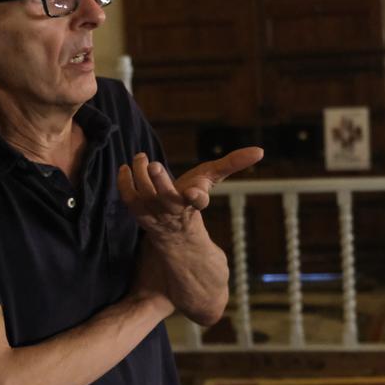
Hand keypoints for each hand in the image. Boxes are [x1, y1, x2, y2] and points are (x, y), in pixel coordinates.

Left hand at [117, 147, 262, 235]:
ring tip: (141, 156)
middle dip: (160, 183)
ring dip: (140, 175)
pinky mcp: (139, 214)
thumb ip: (232, 163)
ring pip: (144, 197)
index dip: (196, 196)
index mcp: (194, 204)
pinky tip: (124, 167)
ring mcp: (154, 214)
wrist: (175, 234)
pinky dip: (124, 183)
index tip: (194, 191)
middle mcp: (174, 211)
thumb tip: (260, 150)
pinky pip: (128, 200)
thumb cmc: (193, 198)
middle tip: (154, 165)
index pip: (198, 202)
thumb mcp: (212, 179)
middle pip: (167, 200)